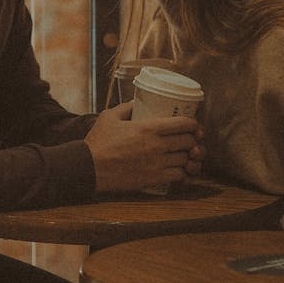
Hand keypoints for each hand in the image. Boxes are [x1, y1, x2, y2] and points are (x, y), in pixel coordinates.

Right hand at [85, 101, 204, 194]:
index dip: (193, 124)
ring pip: (186, 160)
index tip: (193, 125)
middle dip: (193, 140)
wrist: (89, 168)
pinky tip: (180, 171)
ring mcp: (157, 164)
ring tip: (186, 156)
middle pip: (189, 142)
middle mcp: (157, 145)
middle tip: (190, 140)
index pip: (184, 124)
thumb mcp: (110, 116)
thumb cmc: (98, 141)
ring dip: (189, 158)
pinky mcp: (154, 179)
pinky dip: (183, 173)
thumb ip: (126, 107)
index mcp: (149, 127)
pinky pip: (179, 176)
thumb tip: (137, 103)